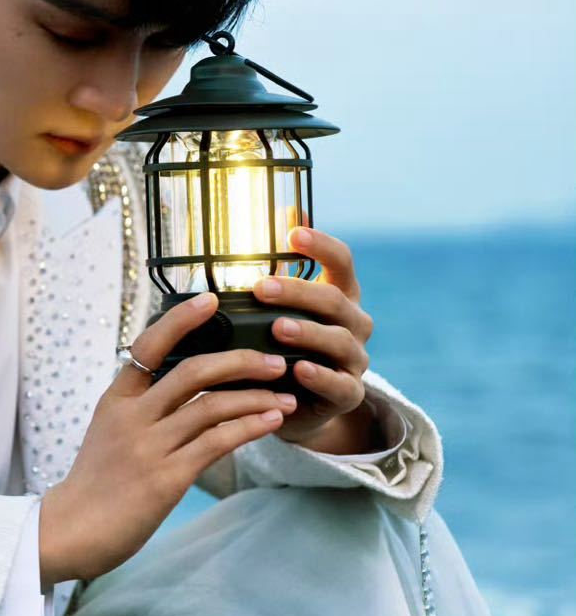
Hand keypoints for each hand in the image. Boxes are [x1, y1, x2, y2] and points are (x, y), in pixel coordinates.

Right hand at [37, 292, 296, 584]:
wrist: (69, 531)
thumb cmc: (93, 486)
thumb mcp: (107, 436)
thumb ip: (138, 411)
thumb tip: (180, 392)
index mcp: (114, 402)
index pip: (147, 346)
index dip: (179, 320)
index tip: (209, 300)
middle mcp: (131, 417)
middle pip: (191, 372)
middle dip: (239, 361)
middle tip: (275, 360)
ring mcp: (148, 446)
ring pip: (211, 406)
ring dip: (255, 397)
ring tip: (286, 395)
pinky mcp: (166, 477)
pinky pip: (216, 442)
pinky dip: (249, 427)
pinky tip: (272, 422)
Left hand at [253, 226, 377, 452]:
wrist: (297, 404)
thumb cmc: (288, 345)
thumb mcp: (283, 307)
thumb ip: (284, 264)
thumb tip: (281, 211)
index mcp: (339, 296)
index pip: (341, 262)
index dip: (321, 245)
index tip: (292, 232)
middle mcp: (353, 324)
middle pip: (334, 300)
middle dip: (298, 291)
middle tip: (260, 287)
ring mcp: (354, 360)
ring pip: (339, 340)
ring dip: (308, 332)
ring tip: (278, 328)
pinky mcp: (347, 394)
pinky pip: (339, 384)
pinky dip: (320, 376)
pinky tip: (299, 369)